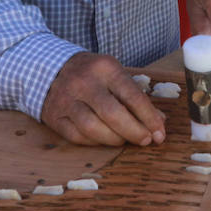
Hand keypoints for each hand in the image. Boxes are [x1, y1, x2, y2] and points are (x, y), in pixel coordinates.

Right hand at [40, 52, 165, 146]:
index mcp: (105, 68)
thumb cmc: (91, 73)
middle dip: (134, 132)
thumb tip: (159, 121)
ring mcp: (66, 100)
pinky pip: (77, 137)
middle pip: (113, 114)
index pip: (132, 96)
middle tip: (146, 140)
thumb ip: (135, 95)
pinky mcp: (54, 116)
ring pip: (93, 128)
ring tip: (124, 140)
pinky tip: (104, 140)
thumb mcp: (114, 74)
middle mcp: (84, 82)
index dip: (149, 118)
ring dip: (114, 139)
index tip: (160, 133)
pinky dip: (95, 142)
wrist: (50, 68)